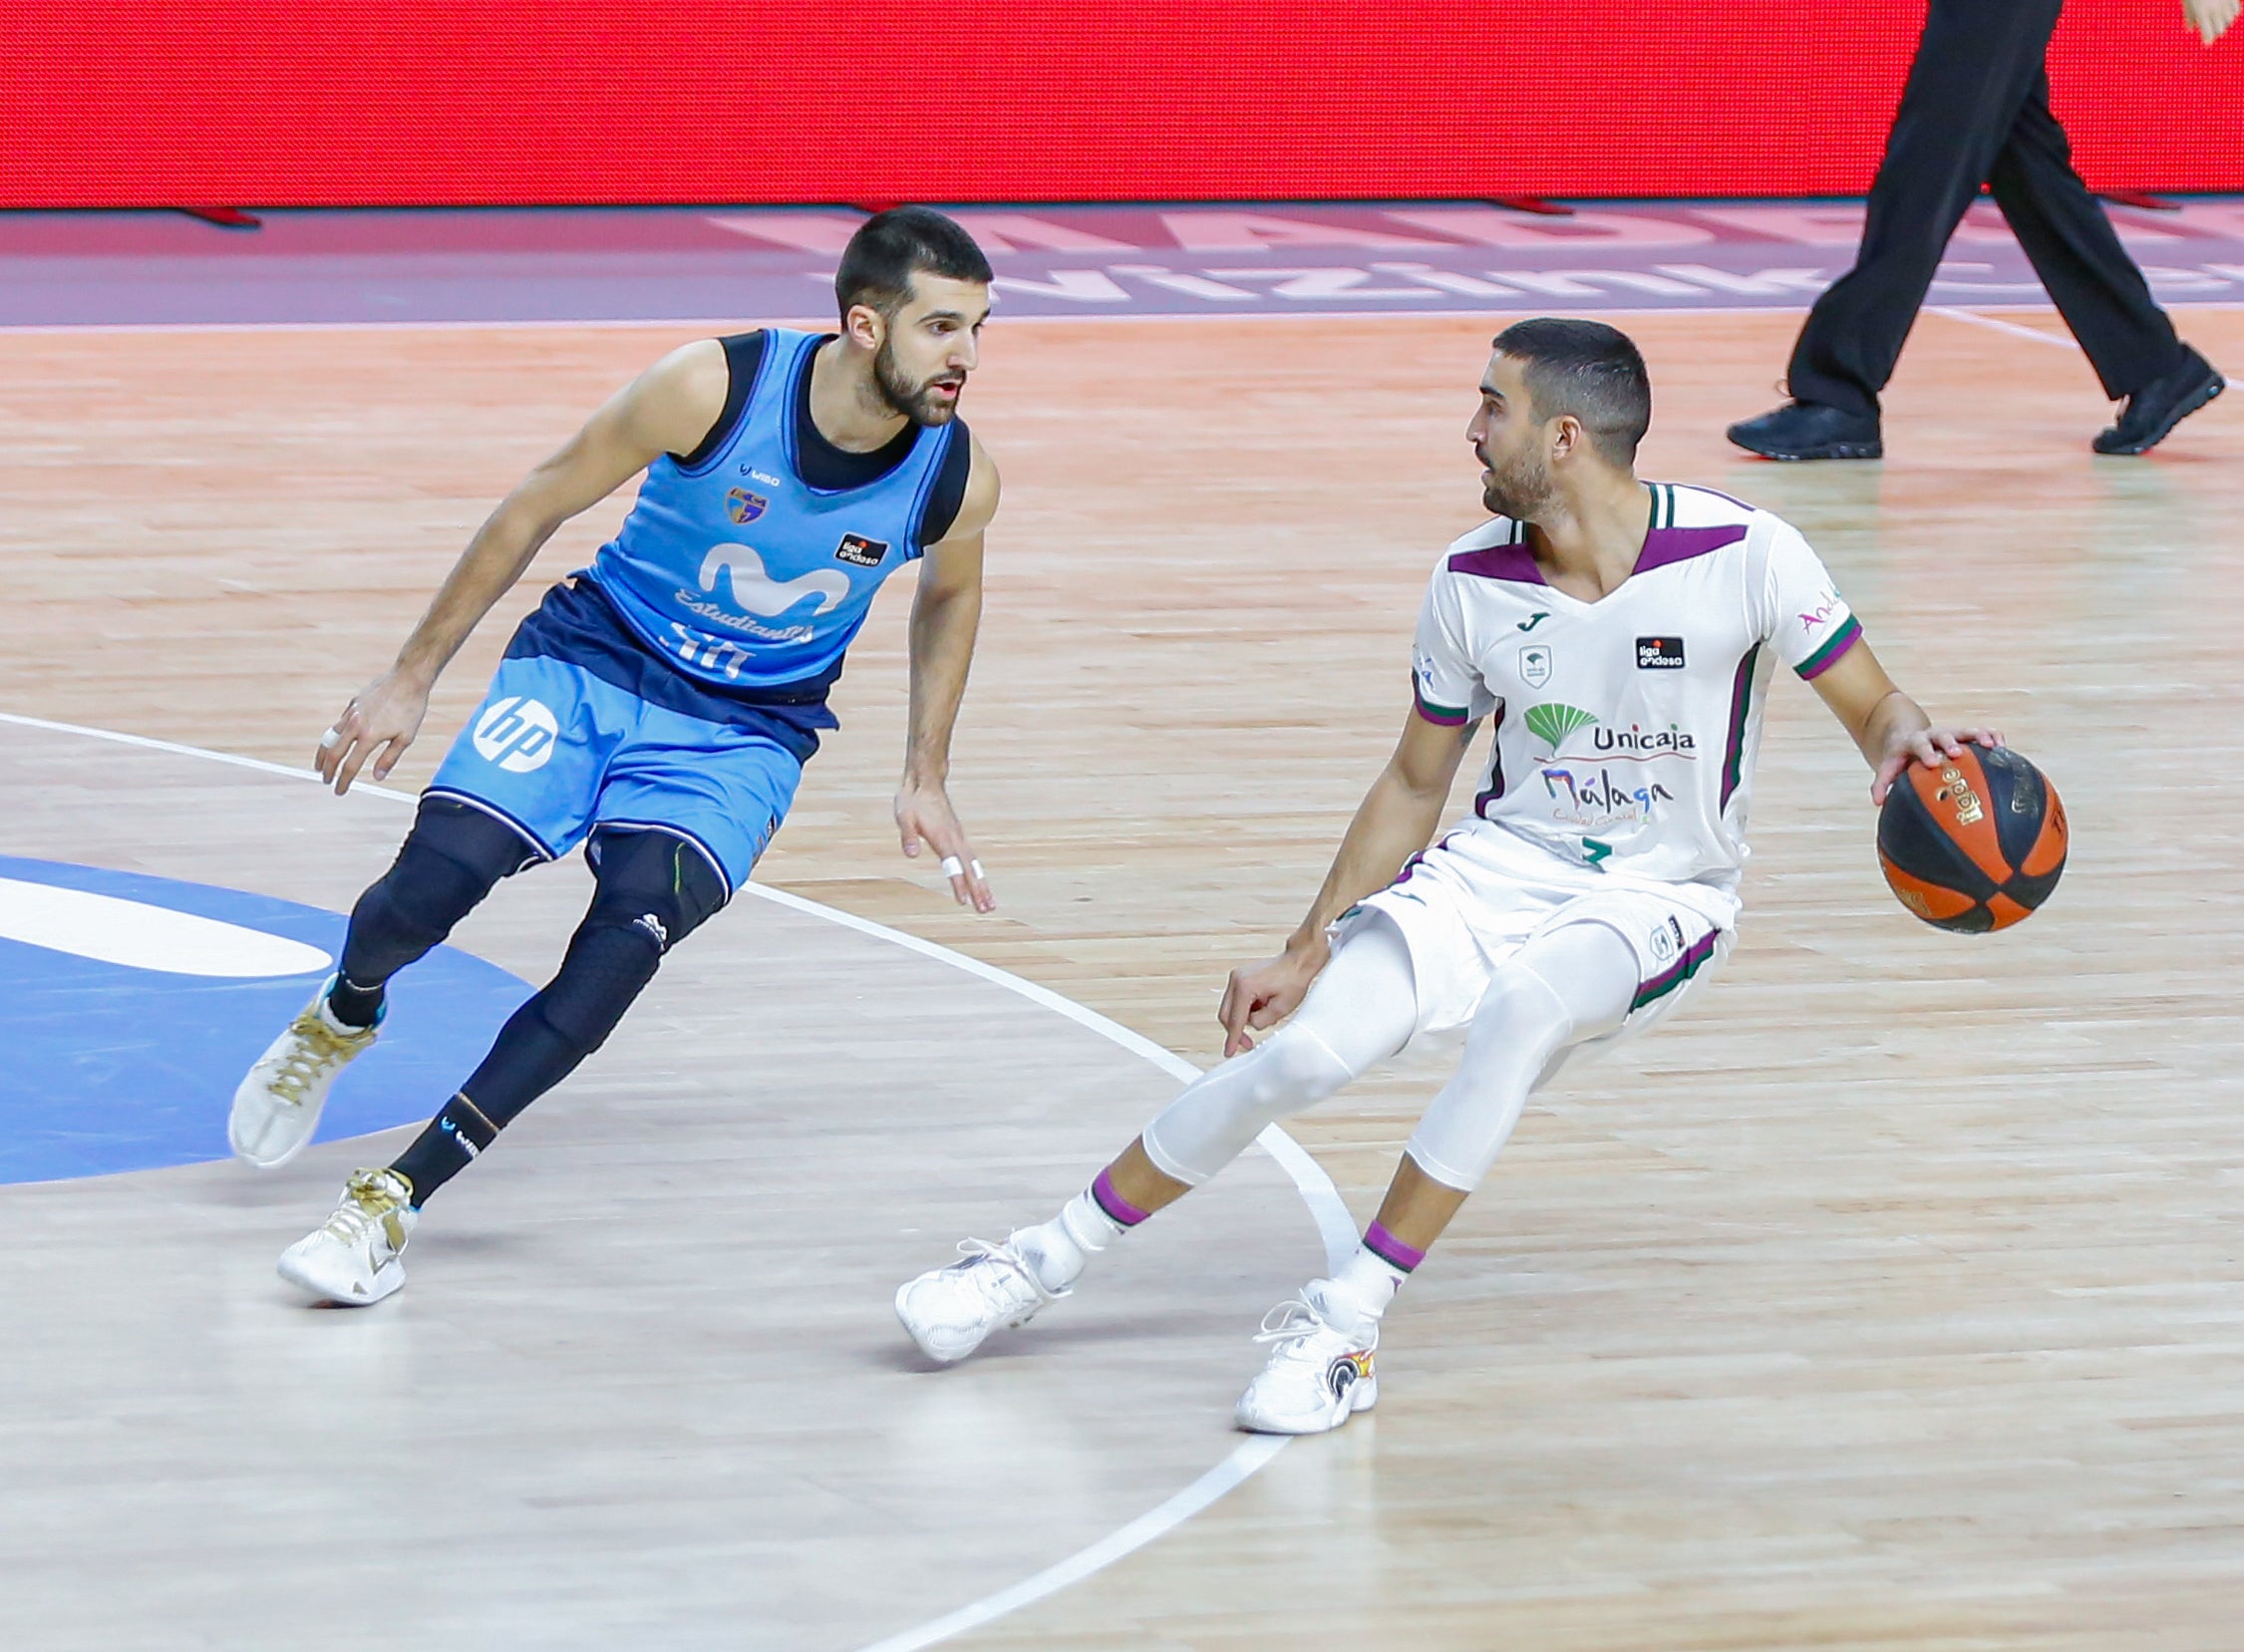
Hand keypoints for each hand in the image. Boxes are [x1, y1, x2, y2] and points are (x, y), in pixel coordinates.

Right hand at [316, 669, 430, 794]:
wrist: (407, 678)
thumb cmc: (411, 709)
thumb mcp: (406, 737)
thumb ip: (389, 758)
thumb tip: (378, 777)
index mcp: (369, 736)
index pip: (350, 766)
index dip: (343, 781)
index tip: (339, 791)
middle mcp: (355, 725)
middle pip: (334, 753)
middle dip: (328, 769)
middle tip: (326, 780)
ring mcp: (352, 713)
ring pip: (331, 737)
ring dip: (324, 753)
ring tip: (320, 764)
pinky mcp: (353, 704)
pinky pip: (339, 723)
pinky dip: (335, 736)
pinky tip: (337, 741)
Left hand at [895, 778, 993, 911]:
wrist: (926, 783)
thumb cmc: (913, 801)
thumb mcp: (903, 817)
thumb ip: (908, 836)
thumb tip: (910, 855)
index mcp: (943, 837)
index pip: (953, 866)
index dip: (958, 884)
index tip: (964, 901)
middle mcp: (955, 839)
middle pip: (970, 869)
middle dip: (979, 890)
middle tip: (987, 909)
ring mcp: (959, 838)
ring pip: (974, 866)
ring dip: (982, 885)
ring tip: (990, 905)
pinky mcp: (959, 837)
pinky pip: (972, 860)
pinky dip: (978, 874)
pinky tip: (980, 884)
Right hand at [1218, 934, 1329, 1057]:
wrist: (1298, 961)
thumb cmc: (1293, 979)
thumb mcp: (1281, 1009)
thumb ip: (1261, 1021)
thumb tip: (1251, 1025)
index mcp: (1245, 987)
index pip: (1235, 1020)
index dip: (1233, 1039)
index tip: (1229, 1051)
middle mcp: (1236, 979)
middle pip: (1226, 1014)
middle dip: (1237, 1030)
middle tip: (1249, 1043)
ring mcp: (1237, 976)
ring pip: (1231, 1007)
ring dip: (1244, 1016)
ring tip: (1268, 1011)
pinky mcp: (1241, 977)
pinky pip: (1237, 999)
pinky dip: (1247, 1007)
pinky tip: (1264, 1005)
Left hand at [1871, 724, 2002, 805]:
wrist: (1907, 737)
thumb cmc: (1900, 759)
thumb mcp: (1889, 767)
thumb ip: (1882, 783)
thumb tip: (1878, 802)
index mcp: (1915, 743)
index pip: (1919, 745)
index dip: (1926, 753)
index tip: (1931, 763)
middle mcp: (1934, 735)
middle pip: (1943, 735)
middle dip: (1951, 743)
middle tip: (1958, 753)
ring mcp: (1951, 734)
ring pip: (1966, 731)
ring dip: (1978, 736)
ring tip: (1992, 745)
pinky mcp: (1964, 735)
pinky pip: (1980, 733)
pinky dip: (1991, 737)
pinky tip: (2002, 747)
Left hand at [2183, 0, 2236, 44]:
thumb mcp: (2188, 2)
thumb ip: (2189, 16)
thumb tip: (2191, 29)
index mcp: (2202, 13)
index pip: (2207, 32)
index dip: (2208, 39)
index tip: (2207, 42)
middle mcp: (2216, 9)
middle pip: (2219, 29)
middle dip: (2216, 32)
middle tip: (2213, 33)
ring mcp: (2225, 3)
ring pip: (2229, 21)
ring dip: (2224, 24)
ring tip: (2221, 25)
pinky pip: (2236, 11)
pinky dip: (2233, 15)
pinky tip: (2229, 16)